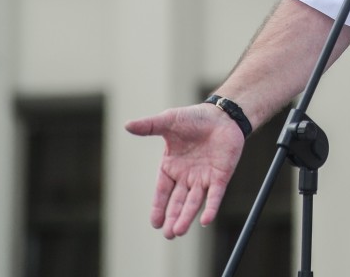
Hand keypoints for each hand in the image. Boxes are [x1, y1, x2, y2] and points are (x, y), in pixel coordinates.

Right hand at [125, 104, 244, 238]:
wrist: (222, 115)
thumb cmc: (195, 118)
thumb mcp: (169, 121)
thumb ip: (149, 126)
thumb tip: (127, 125)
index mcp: (171, 167)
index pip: (162, 191)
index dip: (158, 207)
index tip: (154, 223)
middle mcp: (186, 176)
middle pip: (177, 202)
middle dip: (172, 218)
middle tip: (168, 234)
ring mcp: (203, 178)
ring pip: (194, 202)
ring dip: (186, 217)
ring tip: (178, 231)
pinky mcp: (220, 176)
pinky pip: (215, 195)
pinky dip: (210, 208)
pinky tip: (205, 221)